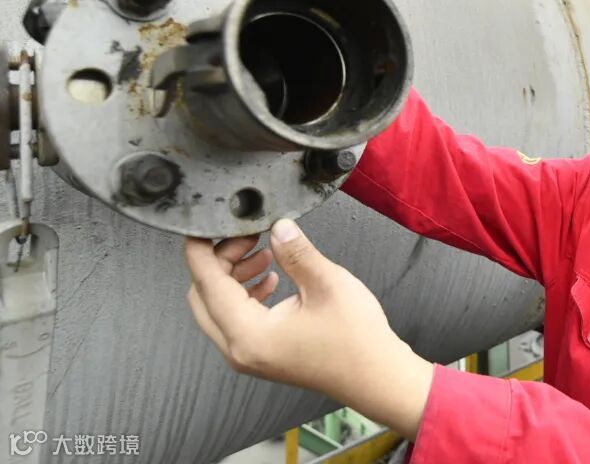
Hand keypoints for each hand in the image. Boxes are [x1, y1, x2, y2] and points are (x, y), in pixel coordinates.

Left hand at [184, 219, 433, 438]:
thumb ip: (296, 252)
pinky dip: (244, 293)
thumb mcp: (326, 283)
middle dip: (220, 260)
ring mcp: (248, 355)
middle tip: (248, 236)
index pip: (206, 282)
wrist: (375, 376)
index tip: (205, 224)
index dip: (201, 249)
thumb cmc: (356, 339)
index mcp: (248, 333)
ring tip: (265, 253)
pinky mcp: (260, 354)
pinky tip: (272, 278)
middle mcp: (239, 349)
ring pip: (218, 307)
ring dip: (233, 275)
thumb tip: (277, 227)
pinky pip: (235, 319)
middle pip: (204, 295)